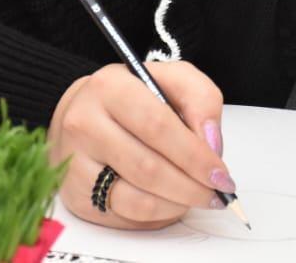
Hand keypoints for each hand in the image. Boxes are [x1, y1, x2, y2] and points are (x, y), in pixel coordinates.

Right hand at [48, 61, 232, 229]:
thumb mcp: (172, 79)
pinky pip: (124, 215)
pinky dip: (157, 215)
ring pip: (136, 199)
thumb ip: (201, 99)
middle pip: (147, 168)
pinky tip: (172, 203)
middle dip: (191, 187)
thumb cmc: (134, 96)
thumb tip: (211, 144)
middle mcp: (85, 124)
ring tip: (198, 197)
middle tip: (217, 193)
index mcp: (111, 87)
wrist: (85, 111)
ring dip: (177, 204)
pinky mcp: (75, 193)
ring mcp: (76, 162)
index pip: (157, 126)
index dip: (194, 155)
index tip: (220, 173)